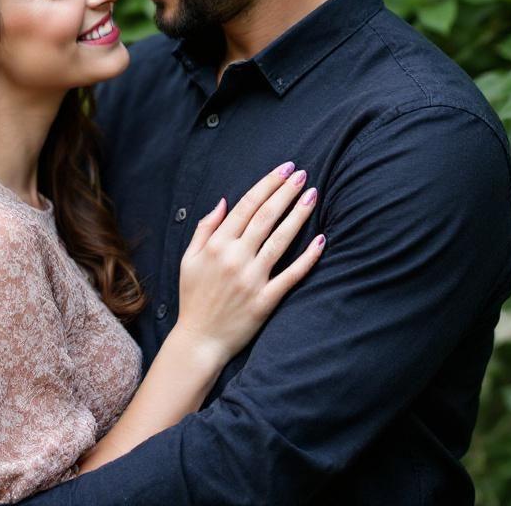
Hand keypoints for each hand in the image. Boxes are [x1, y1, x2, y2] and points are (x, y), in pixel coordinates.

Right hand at [175, 162, 324, 365]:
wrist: (199, 340)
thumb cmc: (194, 298)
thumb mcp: (189, 259)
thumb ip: (205, 229)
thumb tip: (222, 202)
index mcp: (217, 245)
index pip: (246, 206)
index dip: (267, 184)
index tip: (283, 169)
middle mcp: (236, 258)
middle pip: (266, 217)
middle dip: (286, 192)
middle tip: (302, 174)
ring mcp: (253, 279)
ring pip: (281, 240)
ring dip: (298, 214)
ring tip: (312, 195)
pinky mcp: (266, 300)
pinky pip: (291, 275)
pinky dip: (307, 257)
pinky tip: (321, 240)